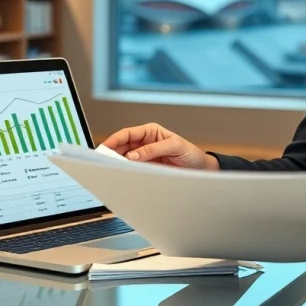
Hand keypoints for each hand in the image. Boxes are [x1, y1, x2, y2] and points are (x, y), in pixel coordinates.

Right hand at [101, 123, 218, 169]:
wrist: (200, 169)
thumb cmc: (190, 153)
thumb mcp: (174, 147)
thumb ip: (153, 149)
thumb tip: (132, 155)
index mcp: (151, 132)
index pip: (128, 133)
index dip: (114, 139)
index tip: (105, 147)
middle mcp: (145, 142)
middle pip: (123, 146)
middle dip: (113, 152)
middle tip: (105, 161)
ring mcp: (145, 156)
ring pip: (125, 158)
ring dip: (119, 162)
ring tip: (113, 168)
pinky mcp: (146, 168)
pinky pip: (133, 168)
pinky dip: (126, 171)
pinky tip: (122, 174)